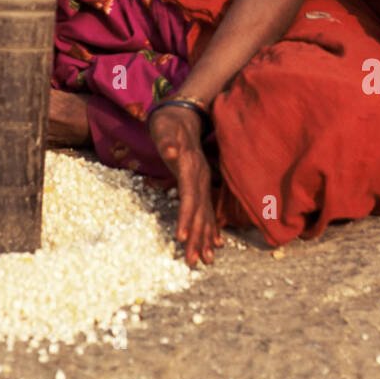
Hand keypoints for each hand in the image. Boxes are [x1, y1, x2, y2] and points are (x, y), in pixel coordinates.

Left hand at [148, 105, 222, 267]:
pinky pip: (207, 211)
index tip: (182, 238)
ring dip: (205, 238)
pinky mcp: (200, 186)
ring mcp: (202, 183)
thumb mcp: (165, 129)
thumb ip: (168, 141)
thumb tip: (170, 151)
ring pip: (206, 215)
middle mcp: (200, 178)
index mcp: (190, 168)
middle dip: (197, 238)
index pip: (189, 197)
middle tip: (194, 262)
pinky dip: (210, 228)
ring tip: (207, 260)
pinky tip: (215, 244)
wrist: (182, 116)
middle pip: (199, 212)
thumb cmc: (169, 125)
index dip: (186, 217)